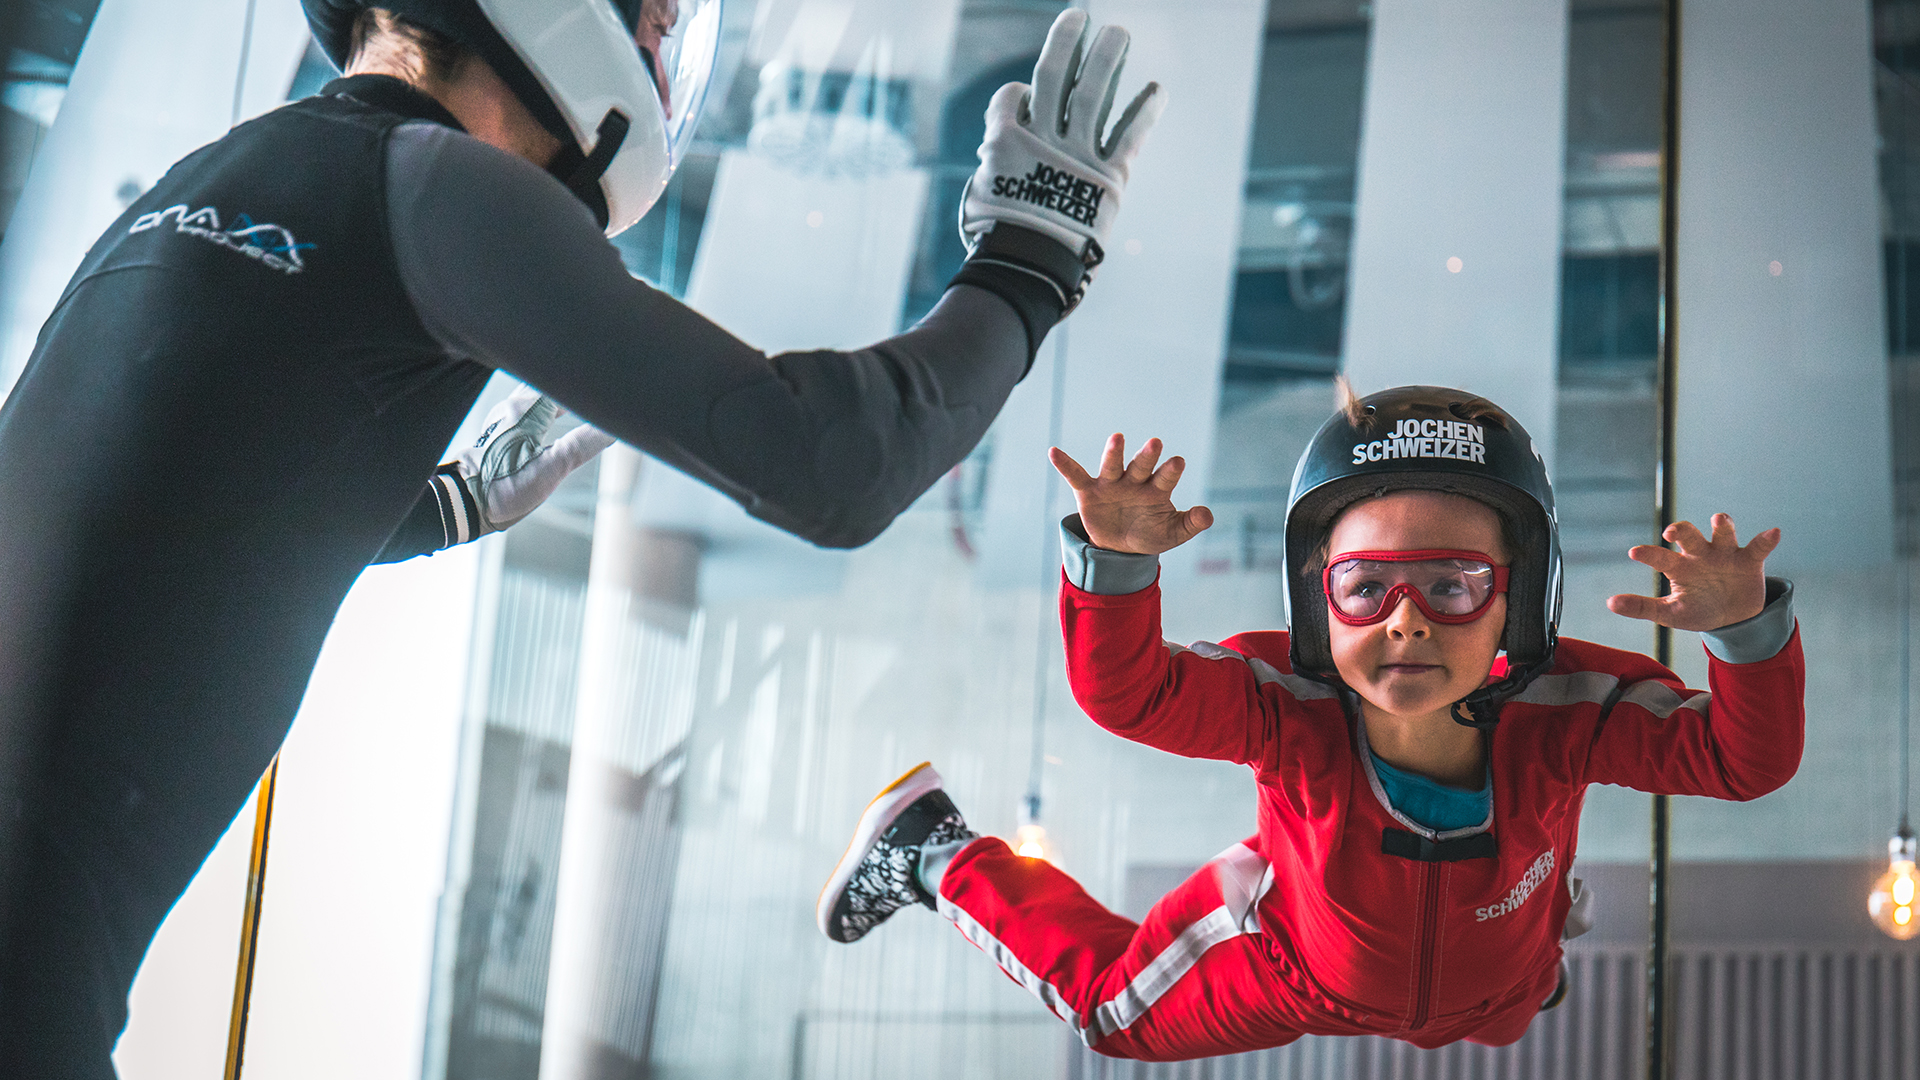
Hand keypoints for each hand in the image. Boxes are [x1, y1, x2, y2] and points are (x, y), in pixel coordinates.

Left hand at [456, 385, 616, 529]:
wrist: (461, 504)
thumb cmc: (503, 487)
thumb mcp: (552, 469)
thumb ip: (585, 443)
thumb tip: (614, 426)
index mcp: (527, 409)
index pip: (562, 381)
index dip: (587, 379)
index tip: (610, 379)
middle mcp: (512, 406)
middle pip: (546, 379)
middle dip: (571, 380)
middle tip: (597, 381)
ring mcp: (502, 417)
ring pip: (533, 390)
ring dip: (555, 389)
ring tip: (577, 391)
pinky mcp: (497, 430)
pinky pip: (524, 404)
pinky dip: (543, 401)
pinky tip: (549, 412)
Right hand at [960, 10, 1165, 268]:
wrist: (1029, 269)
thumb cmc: (996, 243)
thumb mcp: (978, 202)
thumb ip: (990, 173)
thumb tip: (992, 164)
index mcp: (1004, 141)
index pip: (1012, 99)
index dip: (1017, 94)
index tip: (1024, 100)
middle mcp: (1042, 138)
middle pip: (1054, 76)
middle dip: (1066, 42)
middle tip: (1079, 15)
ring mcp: (1077, 154)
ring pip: (1092, 94)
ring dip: (1106, 58)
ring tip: (1118, 31)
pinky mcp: (1108, 177)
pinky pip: (1130, 135)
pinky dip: (1145, 110)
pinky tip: (1158, 88)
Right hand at [1049, 434, 1211, 555]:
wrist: (1120, 548)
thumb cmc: (1149, 533)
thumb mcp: (1172, 534)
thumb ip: (1190, 523)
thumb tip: (1208, 515)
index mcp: (1156, 489)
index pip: (1165, 477)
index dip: (1170, 471)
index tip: (1177, 462)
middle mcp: (1134, 481)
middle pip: (1141, 466)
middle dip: (1147, 456)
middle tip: (1155, 443)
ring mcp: (1111, 484)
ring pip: (1113, 465)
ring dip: (1114, 453)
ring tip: (1118, 438)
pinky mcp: (1089, 491)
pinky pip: (1076, 476)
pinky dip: (1065, 464)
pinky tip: (1054, 452)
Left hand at [1606, 514, 1780, 630]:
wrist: (1733, 618)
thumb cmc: (1696, 609)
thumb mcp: (1670, 613)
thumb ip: (1642, 607)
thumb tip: (1609, 603)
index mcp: (1679, 566)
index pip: (1661, 557)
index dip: (1649, 554)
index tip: (1634, 553)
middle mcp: (1700, 554)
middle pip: (1689, 535)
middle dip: (1681, 530)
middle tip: (1672, 531)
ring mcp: (1725, 554)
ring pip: (1723, 533)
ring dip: (1722, 525)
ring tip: (1719, 521)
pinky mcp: (1750, 560)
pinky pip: (1759, 546)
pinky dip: (1766, 539)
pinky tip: (1773, 532)